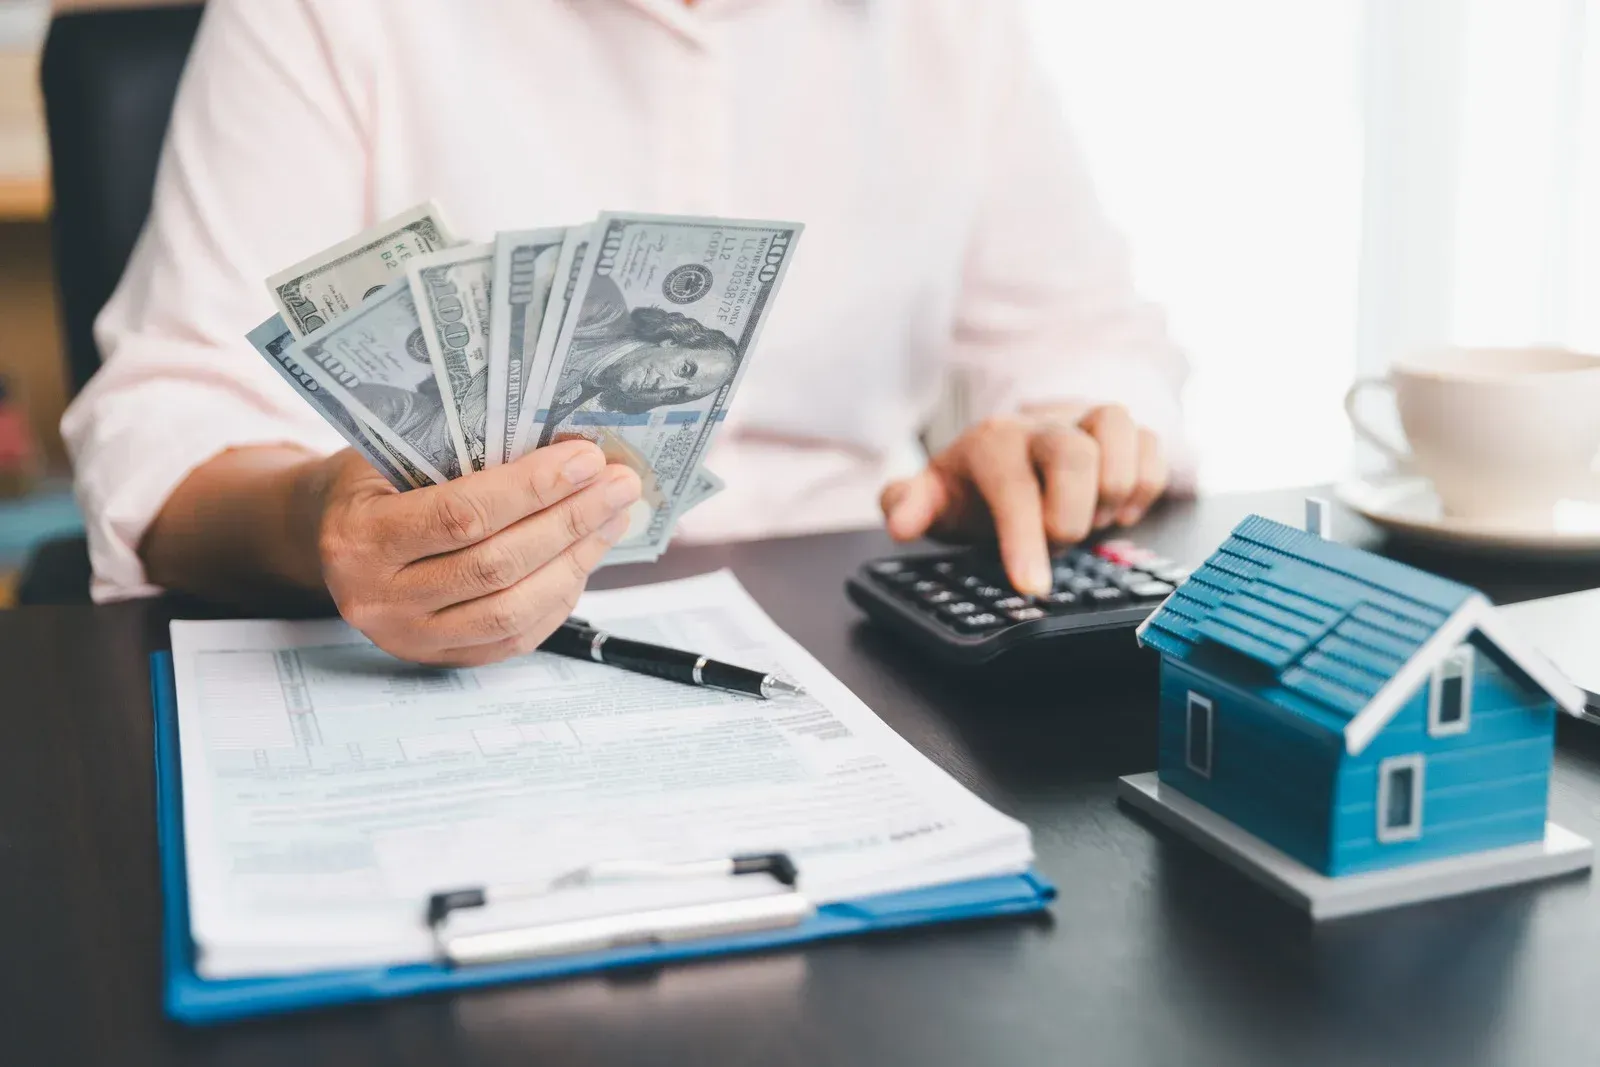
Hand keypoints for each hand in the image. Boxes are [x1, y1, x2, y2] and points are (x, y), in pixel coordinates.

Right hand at [311, 439, 640, 666]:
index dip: (532, 489)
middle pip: (496, 566)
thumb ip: (462, 456)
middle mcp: (379, 599)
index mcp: (361, 538)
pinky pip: (515, 636)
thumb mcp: (395, 454)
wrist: (330, 536)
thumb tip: (563, 451)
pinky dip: (559, 595)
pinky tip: (585, 556)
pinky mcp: (441, 658)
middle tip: (618, 485)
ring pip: (513, 608)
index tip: (585, 461)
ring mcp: (410, 638)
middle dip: (569, 521)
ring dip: (575, 559)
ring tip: (611, 517)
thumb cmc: (374, 482)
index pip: (462, 516)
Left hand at [879, 404, 1167, 596]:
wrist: (1014, 450)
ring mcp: (1089, 423)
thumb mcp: (934, 497)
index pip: (1013, 485)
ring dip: (1113, 493)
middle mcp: (1044, 425)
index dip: (1024, 539)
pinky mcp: (1128, 434)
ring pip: (1123, 430)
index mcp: (994, 442)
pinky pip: (1154, 449)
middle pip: (1075, 453)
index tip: (1031, 586)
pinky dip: (1143, 488)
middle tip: (1058, 544)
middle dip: (1072, 515)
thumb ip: (909, 505)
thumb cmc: (976, 483)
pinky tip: (1117, 512)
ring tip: (1090, 521)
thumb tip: (901, 522)